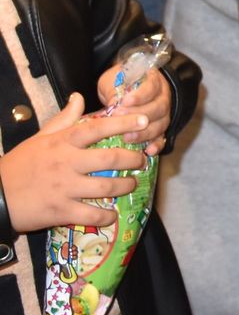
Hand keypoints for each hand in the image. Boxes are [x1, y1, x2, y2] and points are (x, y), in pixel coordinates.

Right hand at [0, 94, 149, 231]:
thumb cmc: (19, 164)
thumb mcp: (39, 138)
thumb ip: (63, 119)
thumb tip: (79, 97)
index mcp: (62, 143)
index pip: (98, 128)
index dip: (124, 123)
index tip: (143, 121)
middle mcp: (67, 163)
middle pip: (110, 159)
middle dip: (133, 159)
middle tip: (142, 160)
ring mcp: (64, 188)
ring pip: (106, 187)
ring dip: (124, 186)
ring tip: (131, 184)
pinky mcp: (60, 211)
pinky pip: (90, 215)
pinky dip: (106, 217)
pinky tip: (113, 216)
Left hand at [95, 64, 171, 154]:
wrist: (123, 90)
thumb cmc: (118, 83)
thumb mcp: (112, 80)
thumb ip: (113, 90)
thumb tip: (113, 104)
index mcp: (154, 81)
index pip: (151, 87)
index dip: (140, 96)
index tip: (124, 101)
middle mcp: (163, 98)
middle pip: (159, 108)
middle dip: (139, 116)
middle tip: (120, 119)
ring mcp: (163, 115)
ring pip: (161, 124)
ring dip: (144, 132)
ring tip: (127, 137)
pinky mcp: (159, 130)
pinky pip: (162, 138)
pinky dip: (156, 145)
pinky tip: (149, 151)